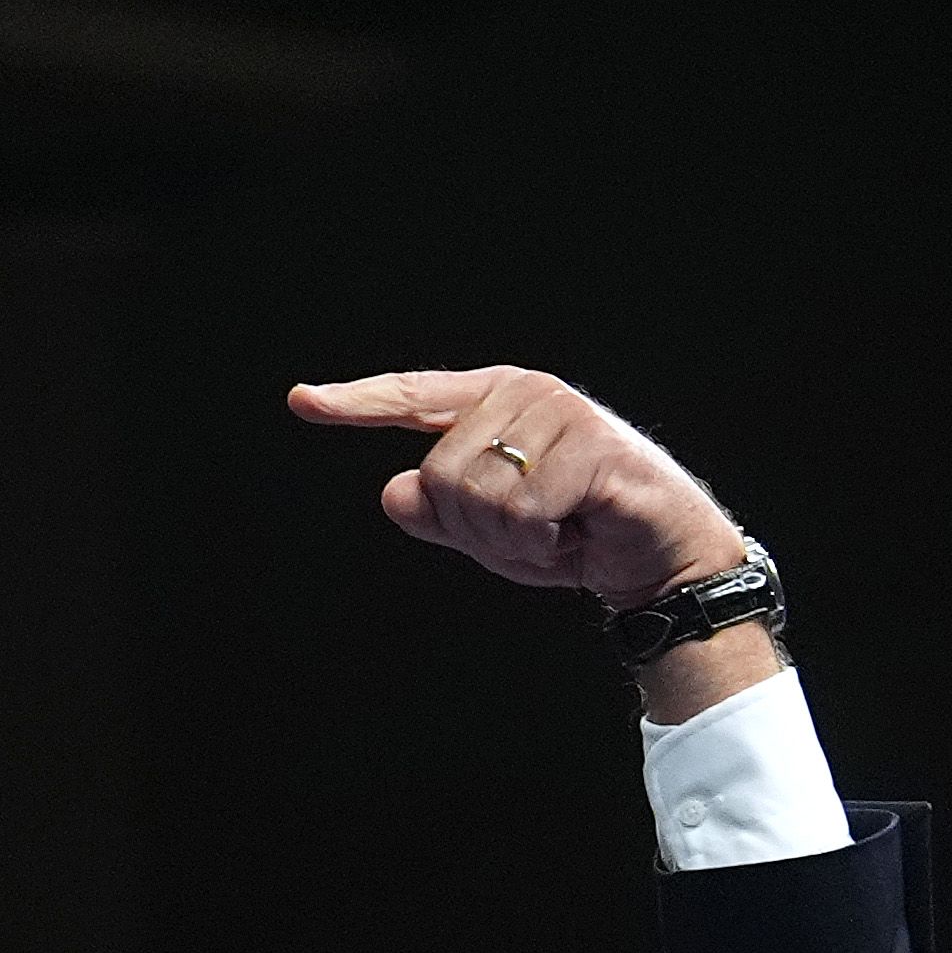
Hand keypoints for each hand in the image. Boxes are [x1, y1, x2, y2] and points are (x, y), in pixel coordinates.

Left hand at [289, 365, 785, 717]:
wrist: (650, 558)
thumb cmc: (570, 537)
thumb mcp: (489, 533)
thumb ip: (439, 513)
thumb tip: (394, 490)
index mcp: (492, 404)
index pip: (412, 399)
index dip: (356, 402)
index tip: (301, 399)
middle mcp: (523, 394)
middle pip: (437, 473)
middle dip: (473, 526)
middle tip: (530, 529)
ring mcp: (560, 412)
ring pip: (477, 493)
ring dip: (510, 537)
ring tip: (555, 529)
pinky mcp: (592, 444)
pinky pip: (521, 508)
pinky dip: (541, 540)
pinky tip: (575, 531)